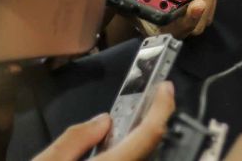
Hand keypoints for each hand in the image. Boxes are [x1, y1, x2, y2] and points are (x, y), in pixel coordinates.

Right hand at [32, 81, 174, 160]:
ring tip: (126, 128)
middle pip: (147, 151)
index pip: (149, 135)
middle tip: (144, 105)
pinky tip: (110, 153)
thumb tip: (103, 122)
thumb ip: (75, 140)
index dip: (162, 107)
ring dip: (137, 145)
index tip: (165, 88)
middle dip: (150, 125)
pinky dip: (126, 158)